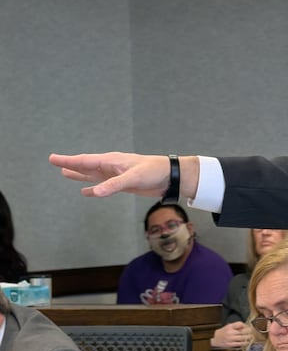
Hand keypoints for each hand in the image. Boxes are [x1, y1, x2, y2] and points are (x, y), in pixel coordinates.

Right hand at [49, 152, 198, 198]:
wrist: (171, 177)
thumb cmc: (154, 172)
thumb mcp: (133, 178)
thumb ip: (113, 185)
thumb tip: (93, 192)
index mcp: (112, 161)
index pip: (85, 160)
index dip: (69, 160)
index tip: (53, 158)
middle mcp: (111, 167)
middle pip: (86, 166)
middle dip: (70, 164)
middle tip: (54, 161)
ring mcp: (117, 176)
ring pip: (93, 175)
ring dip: (79, 175)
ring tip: (65, 173)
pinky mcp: (123, 185)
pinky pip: (104, 186)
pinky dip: (94, 189)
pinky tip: (87, 192)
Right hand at [211, 322, 249, 347]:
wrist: (215, 339)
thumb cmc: (223, 331)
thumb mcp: (229, 326)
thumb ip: (237, 325)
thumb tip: (246, 325)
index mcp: (230, 327)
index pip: (239, 324)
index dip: (246, 326)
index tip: (250, 327)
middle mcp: (230, 332)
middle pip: (242, 331)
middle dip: (249, 332)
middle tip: (254, 332)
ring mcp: (230, 339)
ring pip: (241, 338)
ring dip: (248, 338)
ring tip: (252, 337)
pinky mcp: (230, 345)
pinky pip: (238, 344)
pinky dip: (244, 343)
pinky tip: (247, 343)